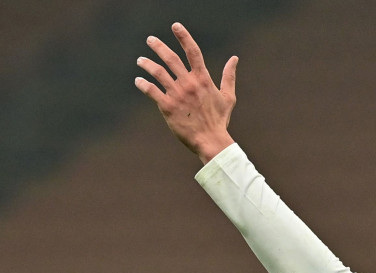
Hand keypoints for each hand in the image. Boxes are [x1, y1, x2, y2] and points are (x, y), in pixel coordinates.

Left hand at [135, 23, 237, 163]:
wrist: (211, 140)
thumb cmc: (219, 120)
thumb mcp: (228, 96)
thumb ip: (229, 76)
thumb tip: (234, 59)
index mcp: (203, 79)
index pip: (193, 52)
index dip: (184, 37)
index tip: (175, 26)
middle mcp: (189, 84)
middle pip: (171, 59)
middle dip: (158, 46)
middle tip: (150, 40)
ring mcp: (177, 95)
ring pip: (157, 72)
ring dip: (147, 64)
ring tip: (140, 61)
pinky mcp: (167, 106)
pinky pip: (151, 91)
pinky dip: (142, 84)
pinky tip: (138, 81)